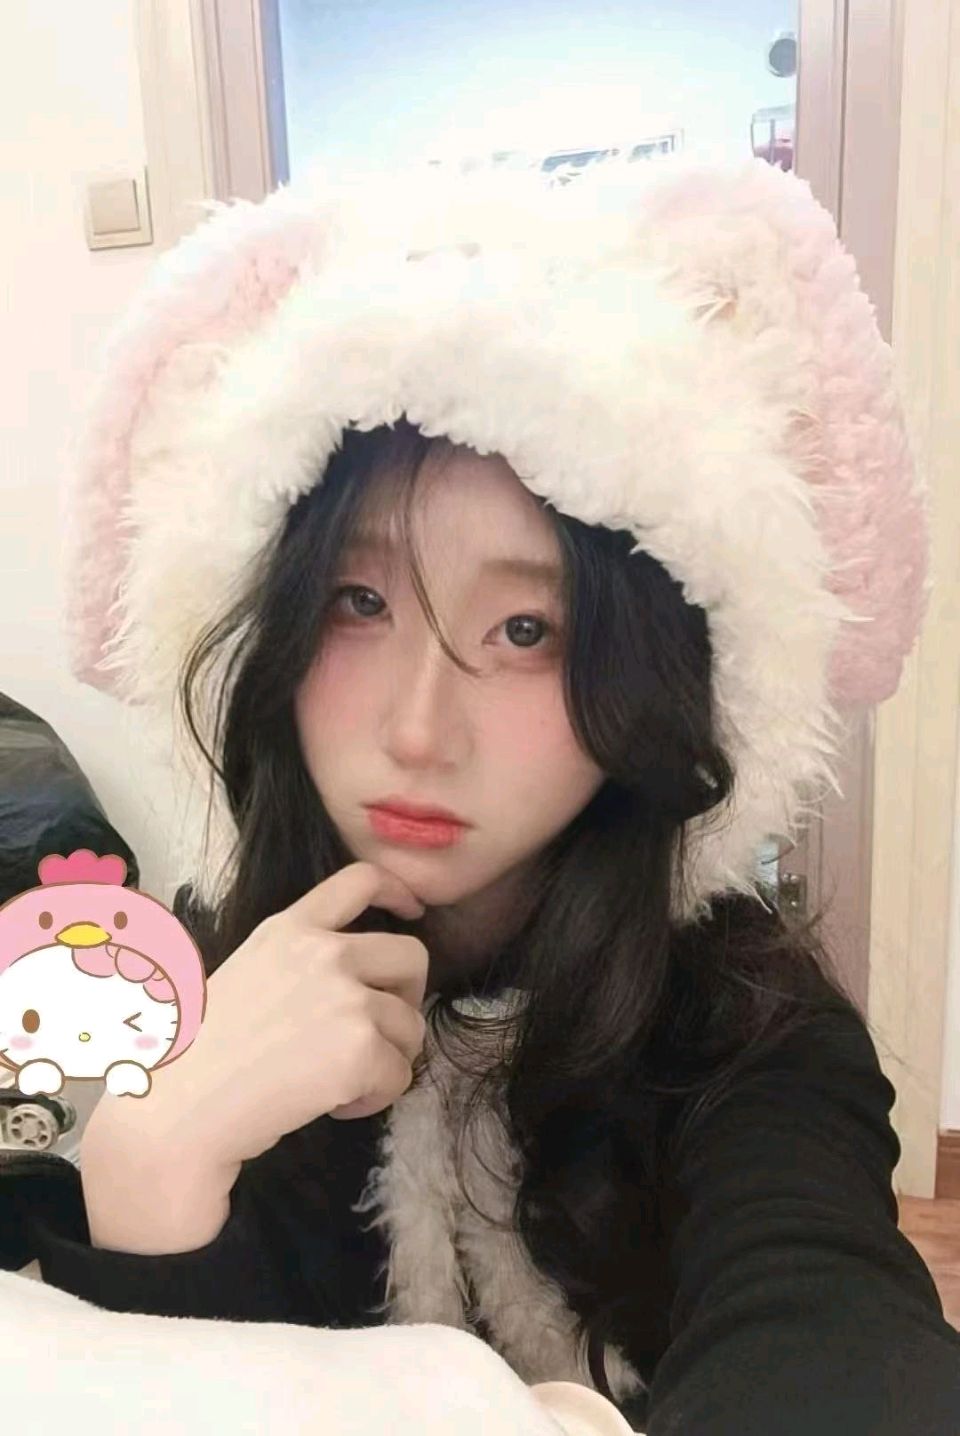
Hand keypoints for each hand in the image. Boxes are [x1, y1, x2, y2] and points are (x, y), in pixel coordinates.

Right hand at [85, 861, 428, 1174]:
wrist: (177, 1109)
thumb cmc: (199, 1055)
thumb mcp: (248, 974)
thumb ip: (301, 964)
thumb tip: (354, 985)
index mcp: (290, 929)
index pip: (362, 880)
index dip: (400, 892)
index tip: (413, 912)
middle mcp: (325, 953)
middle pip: (412, 956)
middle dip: (407, 996)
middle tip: (376, 1031)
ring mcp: (347, 998)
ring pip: (411, 1024)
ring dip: (387, 1057)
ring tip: (339, 1081)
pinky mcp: (361, 1048)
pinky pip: (400, 1074)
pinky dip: (376, 1097)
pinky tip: (333, 1105)